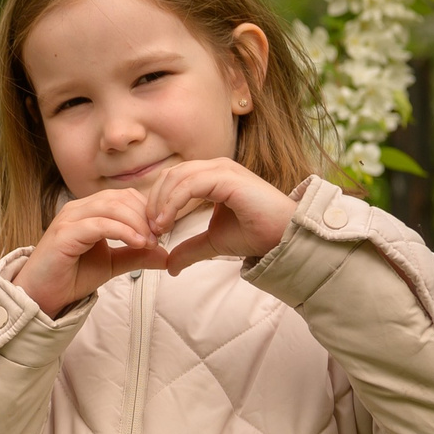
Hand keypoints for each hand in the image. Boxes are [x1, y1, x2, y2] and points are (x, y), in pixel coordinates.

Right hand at [14, 189, 166, 317]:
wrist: (41, 295)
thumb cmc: (70, 277)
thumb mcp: (112, 264)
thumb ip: (136, 255)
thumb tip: (166, 255)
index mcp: (88, 210)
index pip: (125, 196)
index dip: (148, 210)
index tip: (162, 232)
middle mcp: (78, 209)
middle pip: (121, 198)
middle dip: (146, 216)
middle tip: (160, 237)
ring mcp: (69, 219)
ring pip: (112, 207)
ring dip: (137, 223)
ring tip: (151, 242)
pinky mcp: (64, 233)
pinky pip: (100, 224)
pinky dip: (123, 232)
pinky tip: (138, 243)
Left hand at [144, 157, 298, 273]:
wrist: (284, 237)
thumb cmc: (256, 234)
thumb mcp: (213, 242)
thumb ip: (190, 249)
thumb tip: (170, 266)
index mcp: (211, 176)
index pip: (171, 179)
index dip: (155, 203)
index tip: (151, 231)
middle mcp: (215, 168)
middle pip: (169, 176)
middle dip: (153, 202)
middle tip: (149, 230)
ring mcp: (222, 169)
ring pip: (176, 177)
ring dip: (159, 204)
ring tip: (156, 229)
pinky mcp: (228, 177)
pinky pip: (189, 185)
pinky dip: (172, 204)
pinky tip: (166, 223)